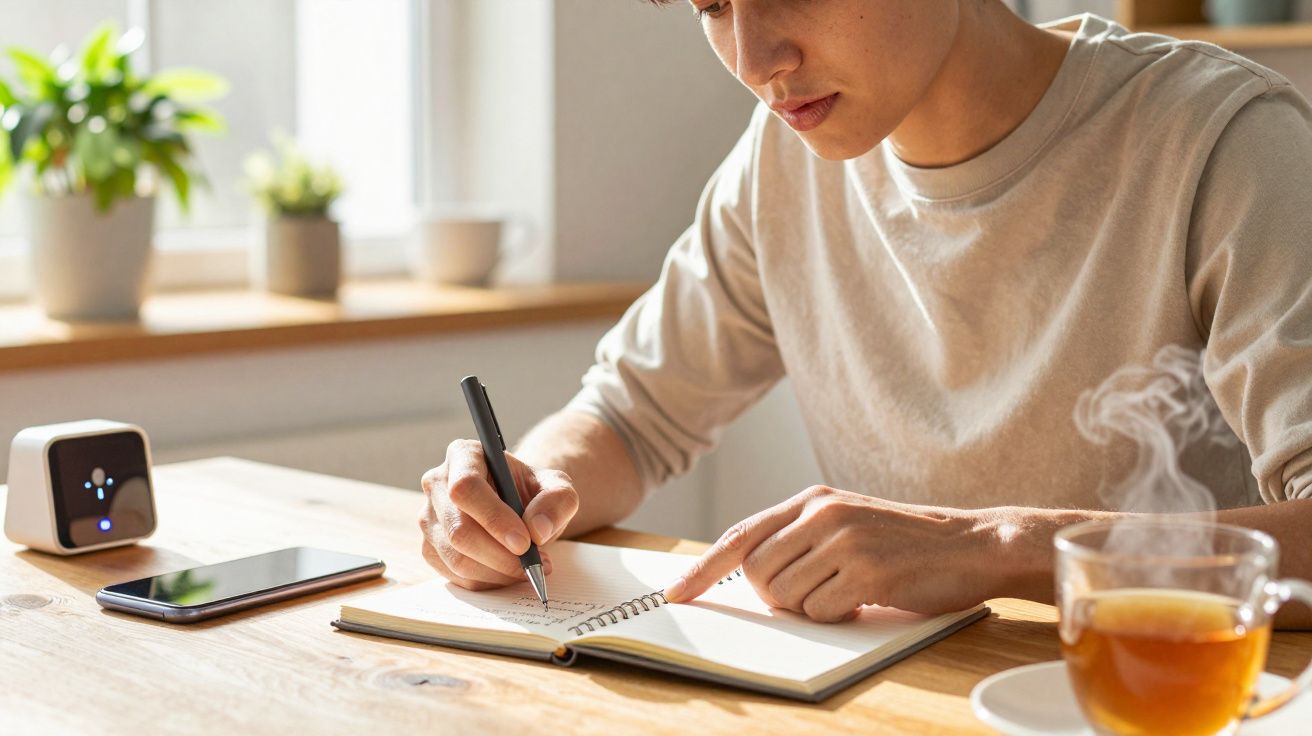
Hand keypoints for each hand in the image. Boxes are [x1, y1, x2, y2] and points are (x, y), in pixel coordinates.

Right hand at [419, 439, 579, 589]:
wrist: (521, 507)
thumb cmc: (535, 493)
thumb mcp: (558, 488)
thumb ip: (557, 501)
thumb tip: (537, 529)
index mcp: (464, 455)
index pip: (466, 487)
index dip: (494, 518)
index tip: (524, 542)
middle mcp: (437, 483)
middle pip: (458, 528)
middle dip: (499, 555)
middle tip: (533, 564)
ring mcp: (429, 517)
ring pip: (455, 557)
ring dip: (496, 571)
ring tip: (527, 568)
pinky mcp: (429, 547)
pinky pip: (454, 575)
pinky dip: (486, 581)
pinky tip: (508, 573)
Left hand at [663, 486, 1005, 621]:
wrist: (971, 545)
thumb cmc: (904, 544)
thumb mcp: (845, 524)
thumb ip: (798, 539)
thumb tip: (746, 575)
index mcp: (811, 500)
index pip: (739, 536)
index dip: (703, 569)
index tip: (676, 594)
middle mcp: (822, 514)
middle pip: (756, 575)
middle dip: (776, 597)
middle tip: (818, 591)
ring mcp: (844, 541)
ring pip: (785, 597)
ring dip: (811, 608)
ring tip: (848, 590)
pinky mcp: (866, 571)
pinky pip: (821, 612)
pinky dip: (839, 615)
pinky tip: (868, 596)